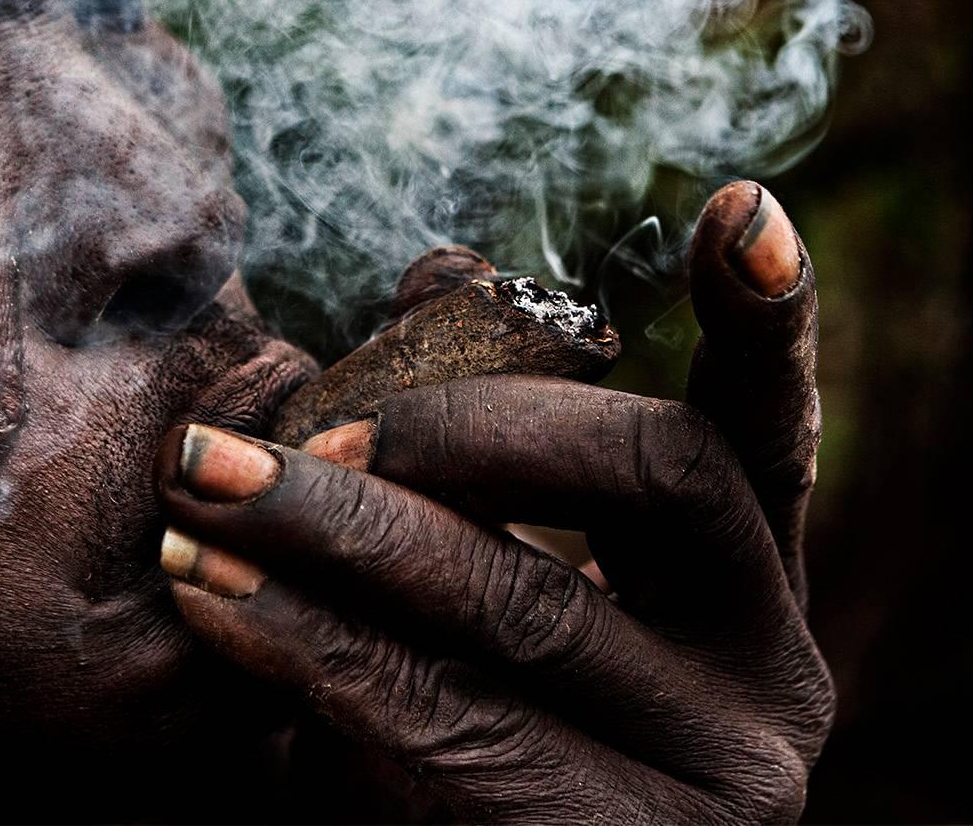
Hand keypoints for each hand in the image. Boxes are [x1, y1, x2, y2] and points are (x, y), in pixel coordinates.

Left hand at [155, 182, 833, 822]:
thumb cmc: (469, 708)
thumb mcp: (490, 569)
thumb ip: (480, 435)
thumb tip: (445, 266)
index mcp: (744, 580)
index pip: (770, 430)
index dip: (768, 316)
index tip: (740, 205)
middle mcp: (767, 670)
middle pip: (652, 470)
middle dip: (470, 419)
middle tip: (327, 416)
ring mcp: (714, 776)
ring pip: (523, 597)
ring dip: (336, 521)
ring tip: (202, 479)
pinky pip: (439, 715)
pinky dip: (304, 640)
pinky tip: (209, 590)